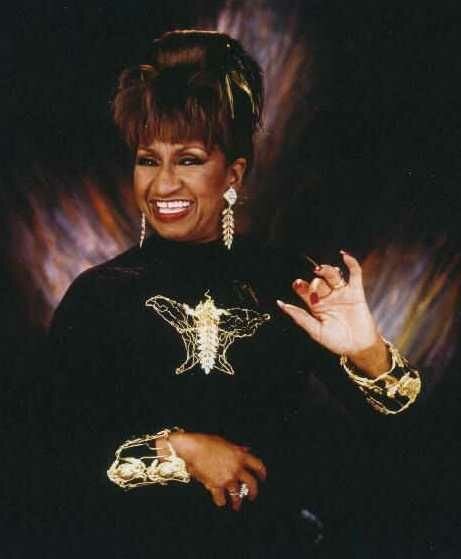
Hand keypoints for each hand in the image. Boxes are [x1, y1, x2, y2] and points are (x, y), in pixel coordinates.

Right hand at [159, 432, 266, 511]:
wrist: (193, 448)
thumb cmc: (207, 442)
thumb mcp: (226, 442)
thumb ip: (238, 449)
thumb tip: (246, 450)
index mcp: (241, 456)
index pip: (258, 465)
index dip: (262, 473)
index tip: (262, 477)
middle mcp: (236, 468)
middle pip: (251, 484)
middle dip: (253, 493)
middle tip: (252, 497)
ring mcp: (227, 478)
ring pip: (237, 495)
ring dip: (237, 502)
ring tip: (236, 506)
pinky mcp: (215, 486)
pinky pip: (221, 499)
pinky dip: (221, 501)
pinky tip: (220, 501)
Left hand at [278, 251, 389, 375]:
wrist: (358, 348)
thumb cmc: (336, 342)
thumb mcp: (315, 331)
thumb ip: (300, 317)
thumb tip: (281, 305)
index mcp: (315, 306)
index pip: (305, 291)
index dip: (300, 286)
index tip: (297, 283)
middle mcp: (327, 297)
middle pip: (318, 281)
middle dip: (315, 281)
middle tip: (314, 285)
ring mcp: (341, 294)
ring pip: (332, 276)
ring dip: (326, 270)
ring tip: (321, 269)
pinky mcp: (356, 293)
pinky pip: (354, 275)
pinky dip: (351, 264)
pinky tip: (345, 256)